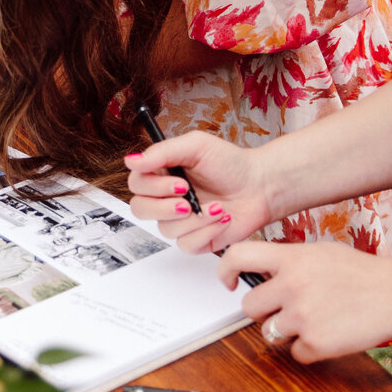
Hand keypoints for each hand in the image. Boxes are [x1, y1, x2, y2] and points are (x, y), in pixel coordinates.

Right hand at [124, 132, 273, 257]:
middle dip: (165, 207)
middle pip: (140, 210)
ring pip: (165, 229)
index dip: (153, 187)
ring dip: (195, 218)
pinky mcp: (195, 240)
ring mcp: (179, 221)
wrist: (260, 186)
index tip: (179, 182)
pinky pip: (186, 244)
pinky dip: (206, 232)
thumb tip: (131, 161)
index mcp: (162, 174)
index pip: (136, 184)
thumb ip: (161, 152)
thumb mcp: (196, 146)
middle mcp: (166, 198)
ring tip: (218, 206)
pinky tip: (221, 218)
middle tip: (189, 199)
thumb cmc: (230, 164)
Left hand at [221, 239, 391, 362]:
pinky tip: (330, 333)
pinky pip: (295, 354)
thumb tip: (259, 272)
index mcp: (292, 258)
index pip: (239, 255)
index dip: (225, 270)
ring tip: (315, 318)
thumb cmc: (362, 272)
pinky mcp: (317, 344)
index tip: (228, 281)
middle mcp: (292, 285)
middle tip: (289, 307)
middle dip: (264, 311)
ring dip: (286, 331)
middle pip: (249, 307)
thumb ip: (288, 261)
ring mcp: (303, 316)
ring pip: (269, 333)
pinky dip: (310, 349)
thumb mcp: (320, 252)